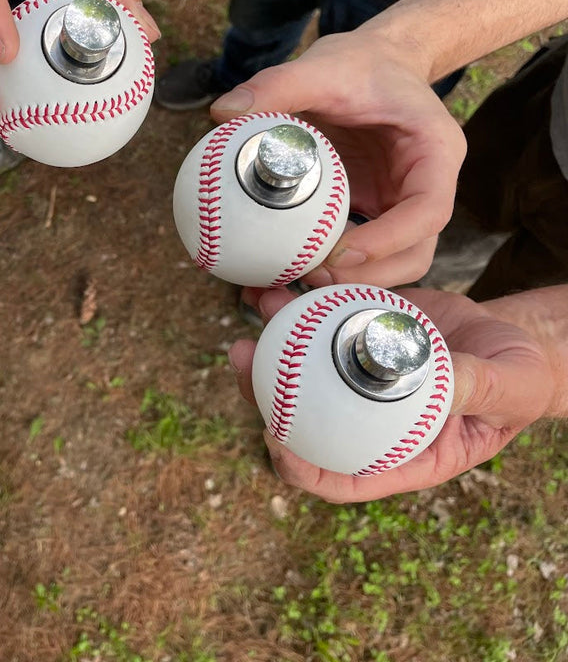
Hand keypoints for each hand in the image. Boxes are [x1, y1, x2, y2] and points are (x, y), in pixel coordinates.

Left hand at [212, 29, 465, 287]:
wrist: (371, 65)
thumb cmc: (358, 65)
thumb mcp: (321, 66)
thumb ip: (277, 85)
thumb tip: (221, 112)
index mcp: (434, 153)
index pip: (429, 211)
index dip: (389, 240)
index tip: (339, 251)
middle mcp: (423, 188)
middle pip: (415, 254)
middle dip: (366, 275)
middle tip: (307, 277)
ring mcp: (399, 207)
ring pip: (390, 265)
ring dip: (346, 283)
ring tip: (289, 283)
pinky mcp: (372, 214)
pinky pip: (357, 254)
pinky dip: (327, 270)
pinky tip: (281, 275)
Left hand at [228, 287, 559, 501]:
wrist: (512, 338)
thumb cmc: (518, 378)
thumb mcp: (511, 387)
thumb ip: (476, 388)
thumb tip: (436, 382)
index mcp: (401, 454)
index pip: (340, 478)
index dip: (301, 467)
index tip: (273, 440)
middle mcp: (366, 420)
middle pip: (300, 419)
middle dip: (261, 393)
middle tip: (240, 356)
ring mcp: (355, 379)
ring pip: (298, 370)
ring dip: (269, 341)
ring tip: (257, 305)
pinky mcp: (357, 338)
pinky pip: (319, 326)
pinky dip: (297, 307)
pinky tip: (283, 283)